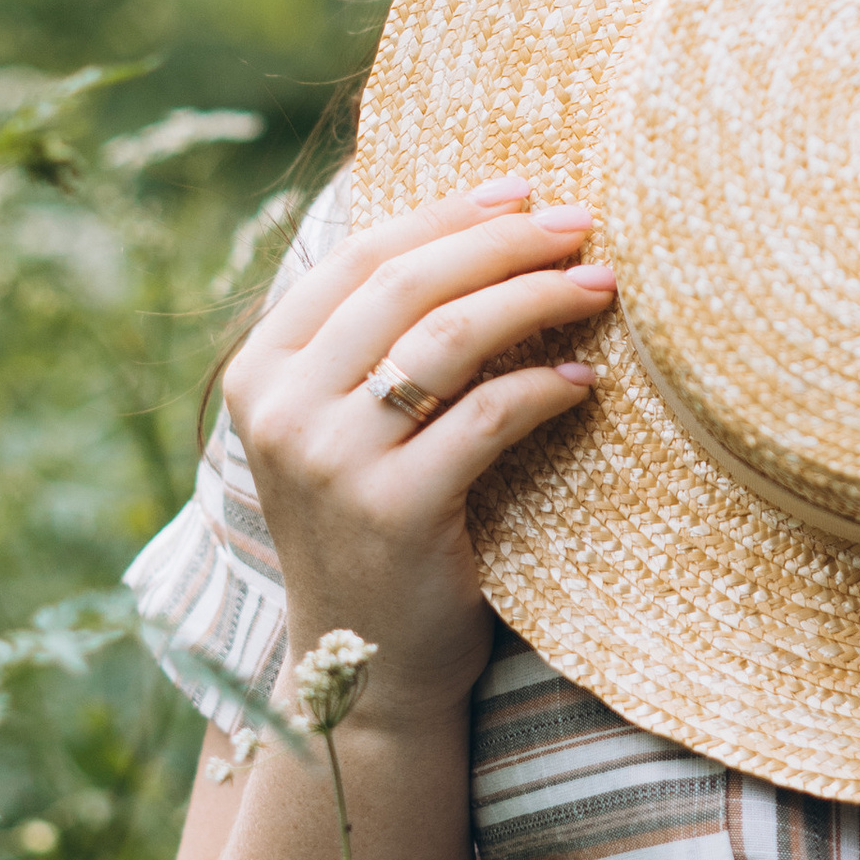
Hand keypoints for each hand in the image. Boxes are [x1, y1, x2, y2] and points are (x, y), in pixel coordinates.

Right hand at [220, 179, 613, 730]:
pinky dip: (546, 384)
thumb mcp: (340, 426)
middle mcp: (282, 410)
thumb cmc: (371, 528)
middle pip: (410, 283)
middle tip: (581, 224)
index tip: (523, 190)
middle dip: (506, 242)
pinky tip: (583, 376)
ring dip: (537, 296)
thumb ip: (370, 341)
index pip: (361, 256)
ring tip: (600, 283)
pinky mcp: (396, 510)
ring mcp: (333, 461)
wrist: (363, 670)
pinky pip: (489, 416)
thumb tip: (474, 224)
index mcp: (260, 371)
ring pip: (452, 336)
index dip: (448, 214)